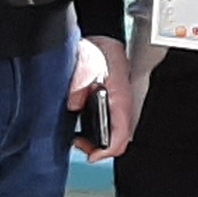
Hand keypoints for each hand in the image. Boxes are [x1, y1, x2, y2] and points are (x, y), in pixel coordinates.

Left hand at [69, 31, 125, 160]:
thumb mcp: (85, 63)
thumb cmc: (99, 51)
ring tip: (81, 140)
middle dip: (100, 149)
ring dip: (100, 142)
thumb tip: (74, 104)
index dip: (107, 150)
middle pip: (119, 140)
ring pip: (117, 134)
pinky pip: (112, 126)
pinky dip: (99, 133)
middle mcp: (123, 105)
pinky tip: (85, 129)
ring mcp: (120, 106)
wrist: (104, 41)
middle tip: (81, 146)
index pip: (120, 135)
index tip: (92, 155)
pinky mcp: (114, 105)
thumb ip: (79, 83)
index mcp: (120, 98)